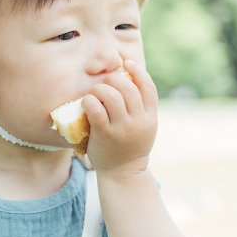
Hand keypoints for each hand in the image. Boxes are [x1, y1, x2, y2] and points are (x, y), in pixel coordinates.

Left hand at [81, 59, 157, 175]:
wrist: (123, 173)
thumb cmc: (130, 145)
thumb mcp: (144, 126)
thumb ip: (140, 107)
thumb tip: (128, 77)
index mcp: (150, 117)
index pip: (148, 87)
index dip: (138, 71)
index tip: (127, 63)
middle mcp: (139, 121)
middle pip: (128, 87)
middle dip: (113, 79)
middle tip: (105, 83)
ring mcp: (122, 128)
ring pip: (112, 95)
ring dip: (100, 89)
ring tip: (95, 94)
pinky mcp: (105, 134)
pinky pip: (96, 109)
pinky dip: (89, 101)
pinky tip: (87, 103)